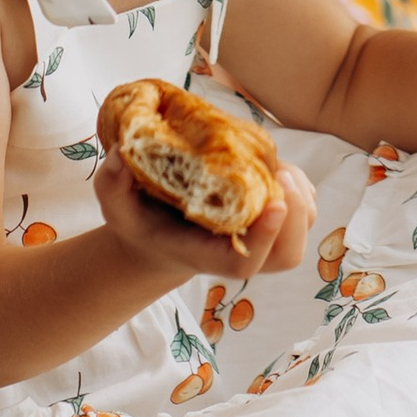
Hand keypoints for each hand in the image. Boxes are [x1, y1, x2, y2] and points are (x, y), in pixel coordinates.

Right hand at [90, 151, 316, 291]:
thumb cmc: (141, 222)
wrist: (161, 237)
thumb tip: (122, 152)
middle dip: (293, 213)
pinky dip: (300, 184)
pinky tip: (278, 166)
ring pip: (301, 225)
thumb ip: (113, 183)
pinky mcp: (274, 219)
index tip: (273, 204)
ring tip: (277, 165)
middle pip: (286, 252)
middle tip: (280, 173)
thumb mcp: (116, 205)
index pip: (244, 263)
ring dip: (298, 194)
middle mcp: (240, 252)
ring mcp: (262, 239)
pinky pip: (304, 206)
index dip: (265, 238)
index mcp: (205, 255)